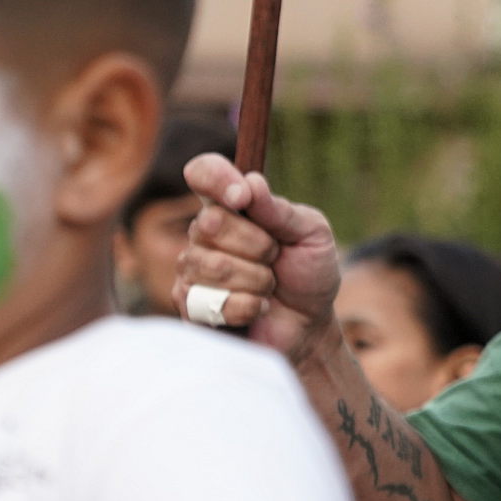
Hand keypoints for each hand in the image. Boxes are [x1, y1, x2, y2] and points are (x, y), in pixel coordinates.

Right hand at [173, 154, 345, 364]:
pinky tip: (255, 309)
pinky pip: (214, 301)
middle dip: (258, 245)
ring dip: (257, 280)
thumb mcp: (311, 235)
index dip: (216, 178)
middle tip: (274, 258)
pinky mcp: (189, 307)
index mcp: (230, 207)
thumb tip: (249, 183)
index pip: (203, 173)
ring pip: (214, 265)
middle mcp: (203, 235)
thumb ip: (280, 211)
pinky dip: (248, 307)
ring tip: (267, 288)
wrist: (307, 327)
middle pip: (212, 222)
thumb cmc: (308, 275)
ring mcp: (191, 271)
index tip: (242, 197)